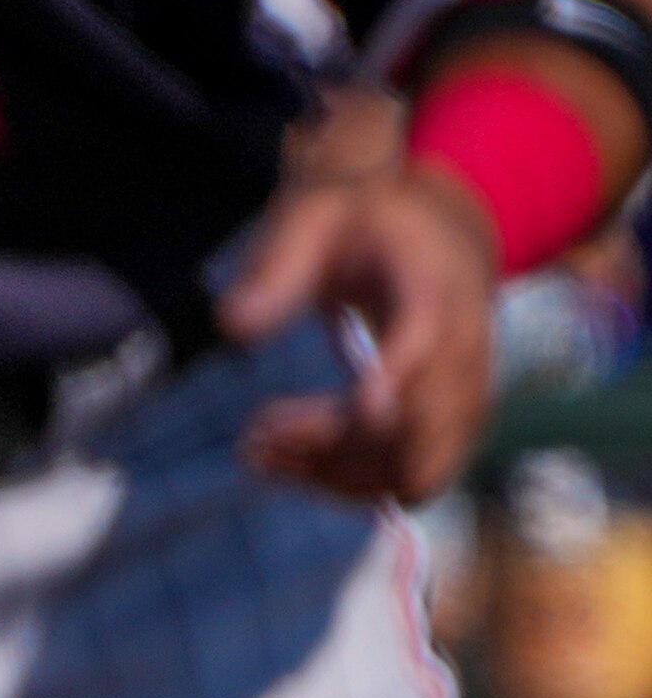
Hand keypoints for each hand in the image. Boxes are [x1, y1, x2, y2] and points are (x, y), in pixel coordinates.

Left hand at [218, 159, 503, 503]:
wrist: (434, 225)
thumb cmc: (361, 221)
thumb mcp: (312, 218)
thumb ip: (276, 267)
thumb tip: (231, 325)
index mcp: (433, 289)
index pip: (424, 343)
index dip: (396, 380)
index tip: (358, 410)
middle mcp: (463, 348)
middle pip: (416, 428)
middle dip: (336, 448)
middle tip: (256, 436)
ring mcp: (465, 390)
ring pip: (414, 469)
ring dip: (334, 475)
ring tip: (256, 450)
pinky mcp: (451, 421)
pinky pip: (409, 474)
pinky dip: (349, 479)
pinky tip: (287, 460)